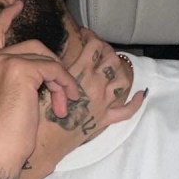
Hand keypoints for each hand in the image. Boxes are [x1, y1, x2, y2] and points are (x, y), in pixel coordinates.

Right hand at [0, 2, 83, 172]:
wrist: (0, 150)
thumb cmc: (6, 133)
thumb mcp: (7, 97)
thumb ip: (17, 77)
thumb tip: (45, 67)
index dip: (5, 18)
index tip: (15, 6)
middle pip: (34, 46)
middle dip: (54, 68)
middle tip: (62, 95)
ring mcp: (4, 62)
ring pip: (46, 58)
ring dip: (61, 80)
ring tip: (64, 102)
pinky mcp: (20, 69)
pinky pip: (53, 69)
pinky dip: (64, 85)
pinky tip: (65, 102)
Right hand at [30, 27, 143, 164]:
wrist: (44, 143)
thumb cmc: (38, 115)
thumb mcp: (43, 84)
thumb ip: (56, 69)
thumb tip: (61, 59)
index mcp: (79, 73)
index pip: (94, 46)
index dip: (91, 36)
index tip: (85, 34)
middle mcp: (96, 85)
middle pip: (111, 59)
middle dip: (106, 49)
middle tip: (97, 48)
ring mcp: (103, 103)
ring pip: (122, 79)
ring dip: (119, 68)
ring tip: (112, 65)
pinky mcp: (105, 119)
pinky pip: (127, 110)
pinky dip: (136, 101)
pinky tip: (140, 94)